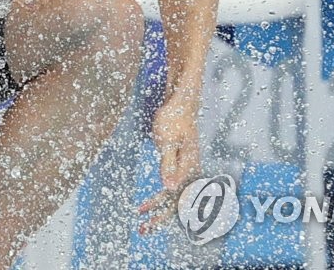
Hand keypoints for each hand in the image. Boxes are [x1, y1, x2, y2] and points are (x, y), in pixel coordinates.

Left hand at [137, 92, 200, 235]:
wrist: (182, 103)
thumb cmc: (174, 119)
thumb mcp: (167, 141)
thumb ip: (168, 165)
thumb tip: (169, 188)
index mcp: (189, 167)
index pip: (175, 196)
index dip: (160, 209)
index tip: (146, 219)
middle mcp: (190, 171)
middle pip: (176, 202)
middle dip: (160, 219)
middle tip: (142, 231)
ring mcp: (186, 170)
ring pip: (173, 198)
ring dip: (158, 212)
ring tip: (143, 225)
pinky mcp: (180, 166)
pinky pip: (171, 188)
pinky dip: (159, 199)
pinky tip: (148, 205)